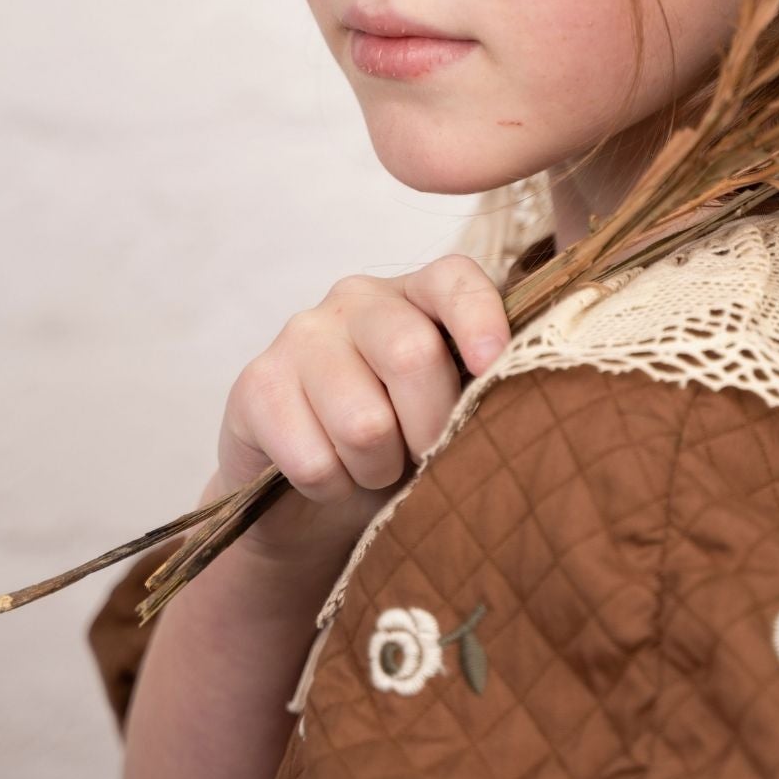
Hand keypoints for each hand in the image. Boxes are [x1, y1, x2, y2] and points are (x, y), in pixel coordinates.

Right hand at [210, 256, 511, 571]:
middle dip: (431, 428)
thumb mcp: (447, 412)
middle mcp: (356, 299)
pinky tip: (329, 477)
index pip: (452, 279)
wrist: (309, 500)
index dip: (479, 317)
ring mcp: (300, 336)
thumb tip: (523, 404)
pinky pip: (313, 460)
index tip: (493, 364)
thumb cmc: (398, 446)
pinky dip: (332, 488)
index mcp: (416, 295)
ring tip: (373, 467)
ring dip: (378, 469)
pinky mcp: (255, 386)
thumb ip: (478, 392)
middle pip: (411, 354)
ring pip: (364, 422)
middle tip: (426, 456)